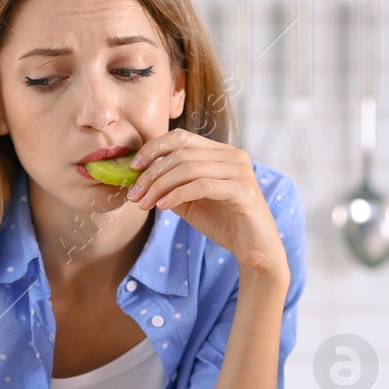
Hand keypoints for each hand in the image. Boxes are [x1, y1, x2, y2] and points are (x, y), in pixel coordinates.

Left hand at [127, 130, 287, 279]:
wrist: (255, 250)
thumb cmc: (224, 224)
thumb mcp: (190, 202)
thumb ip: (171, 186)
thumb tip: (140, 178)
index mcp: (221, 152)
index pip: (181, 137)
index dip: (154, 148)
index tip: (133, 167)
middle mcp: (233, 155)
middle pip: (181, 154)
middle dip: (151, 174)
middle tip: (134, 195)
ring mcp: (240, 171)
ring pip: (189, 168)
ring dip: (160, 186)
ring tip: (145, 204)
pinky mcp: (244, 190)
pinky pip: (202, 186)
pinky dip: (178, 194)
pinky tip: (163, 207)